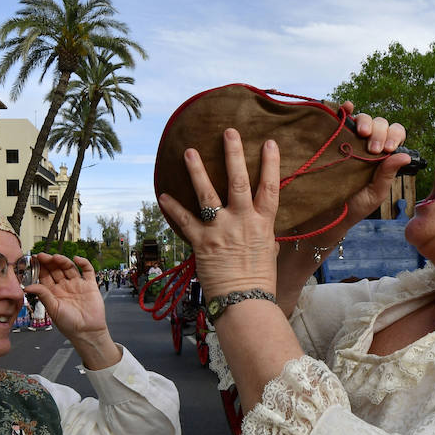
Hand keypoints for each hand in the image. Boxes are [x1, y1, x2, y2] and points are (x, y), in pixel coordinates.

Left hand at [26, 255, 118, 368]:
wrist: (87, 332)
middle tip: (43, 256)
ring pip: (69, 267)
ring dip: (63, 261)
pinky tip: (76, 259)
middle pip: (56, 269)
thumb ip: (43, 295)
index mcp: (54, 292)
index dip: (40, 267)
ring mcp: (78, 284)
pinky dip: (83, 263)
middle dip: (50, 262)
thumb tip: (27, 286)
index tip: (34, 259)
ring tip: (56, 257)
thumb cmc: (69, 324)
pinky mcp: (90, 285)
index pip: (45, 275)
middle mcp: (65, 286)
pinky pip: (87, 270)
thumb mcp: (52, 309)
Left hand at [159, 129, 280, 297]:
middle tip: (229, 132)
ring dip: (197, 171)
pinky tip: (163, 195)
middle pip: (239, 181)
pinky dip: (172, 208)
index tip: (270, 143)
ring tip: (189, 151)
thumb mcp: (268, 252)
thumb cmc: (260, 281)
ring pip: (208, 194)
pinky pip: (184, 221)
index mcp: (263, 223)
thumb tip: (263, 225)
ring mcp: (220, 230)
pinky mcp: (202, 242)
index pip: (270, 187)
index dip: (271, 164)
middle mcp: (242, 221)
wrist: (245, 302)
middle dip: (234, 154)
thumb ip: (263, 234)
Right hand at [290, 105, 410, 242]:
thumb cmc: (353, 206)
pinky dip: (346, 109)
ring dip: (365, 122)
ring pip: (363, 119)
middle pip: (380, 124)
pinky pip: (341, 118)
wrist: (326, 215)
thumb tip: (405, 157)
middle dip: (380, 132)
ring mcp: (350, 140)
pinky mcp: (333, 138)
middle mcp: (368, 144)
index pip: (394, 135)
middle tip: (374, 149)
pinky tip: (348, 107)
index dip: (393, 137)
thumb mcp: (375, 193)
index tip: (387, 150)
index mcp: (383, 156)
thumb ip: (388, 174)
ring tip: (362, 134)